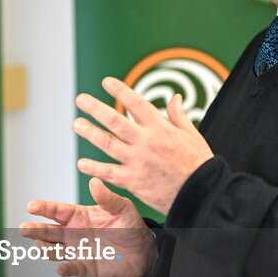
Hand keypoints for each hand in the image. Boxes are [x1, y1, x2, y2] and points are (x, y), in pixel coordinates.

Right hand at [23, 177, 156, 276]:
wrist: (142, 253)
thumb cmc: (130, 227)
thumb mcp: (122, 208)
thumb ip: (107, 197)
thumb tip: (94, 182)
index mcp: (79, 216)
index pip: (57, 211)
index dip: (43, 208)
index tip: (31, 206)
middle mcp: (73, 233)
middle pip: (48, 231)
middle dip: (35, 230)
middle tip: (24, 228)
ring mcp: (76, 250)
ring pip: (53, 250)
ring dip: (44, 249)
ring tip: (39, 246)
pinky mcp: (85, 267)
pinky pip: (71, 268)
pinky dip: (65, 269)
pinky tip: (61, 268)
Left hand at [73, 77, 213, 214]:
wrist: (201, 194)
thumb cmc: (198, 164)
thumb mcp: (192, 135)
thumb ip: (178, 115)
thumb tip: (175, 97)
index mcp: (161, 128)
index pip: (136, 103)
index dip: (120, 91)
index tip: (106, 82)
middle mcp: (146, 142)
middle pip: (115, 121)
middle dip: (95, 108)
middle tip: (80, 99)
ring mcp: (138, 161)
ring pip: (108, 143)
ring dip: (90, 133)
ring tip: (76, 124)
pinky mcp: (133, 181)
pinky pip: (109, 173)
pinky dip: (94, 168)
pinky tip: (82, 163)